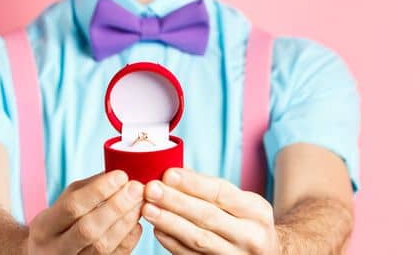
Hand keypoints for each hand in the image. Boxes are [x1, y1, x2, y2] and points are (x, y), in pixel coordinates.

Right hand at [26, 169, 145, 254]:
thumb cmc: (59, 225)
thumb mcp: (62, 205)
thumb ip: (87, 189)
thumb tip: (117, 174)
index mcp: (43, 228)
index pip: (72, 206)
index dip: (98, 190)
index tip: (121, 176)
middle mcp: (55, 250)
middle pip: (88, 229)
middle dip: (116, 206)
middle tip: (136, 188)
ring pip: (102, 246)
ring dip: (125, 222)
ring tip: (140, 203)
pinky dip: (128, 239)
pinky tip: (136, 224)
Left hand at [142, 168, 278, 254]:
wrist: (270, 254)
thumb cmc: (249, 223)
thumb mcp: (243, 202)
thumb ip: (212, 189)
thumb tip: (174, 173)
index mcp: (256, 211)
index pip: (221, 193)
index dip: (193, 183)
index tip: (168, 173)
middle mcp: (250, 236)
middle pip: (208, 216)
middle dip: (176, 201)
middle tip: (151, 189)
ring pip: (198, 239)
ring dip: (170, 223)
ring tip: (148, 209)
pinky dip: (172, 243)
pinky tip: (158, 229)